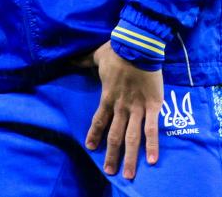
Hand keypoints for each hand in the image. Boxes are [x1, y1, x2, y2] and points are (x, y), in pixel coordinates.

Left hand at [85, 42, 162, 178]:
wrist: (138, 46)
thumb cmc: (117, 50)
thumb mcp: (96, 56)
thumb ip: (83, 61)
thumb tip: (67, 59)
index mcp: (107, 97)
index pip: (98, 121)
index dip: (94, 135)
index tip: (90, 147)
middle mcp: (121, 107)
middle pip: (114, 136)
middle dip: (112, 155)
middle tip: (110, 171)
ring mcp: (137, 109)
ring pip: (132, 138)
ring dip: (130, 158)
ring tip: (128, 174)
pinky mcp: (153, 106)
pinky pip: (152, 129)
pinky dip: (152, 145)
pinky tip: (152, 160)